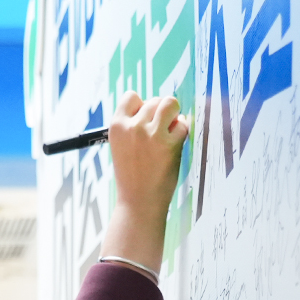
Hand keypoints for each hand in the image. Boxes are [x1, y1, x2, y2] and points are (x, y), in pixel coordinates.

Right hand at [102, 91, 188, 274]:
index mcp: (116, 126)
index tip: (146, 121)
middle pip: (154, 100)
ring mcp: (150, 134)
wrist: (139, 203)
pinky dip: (182, 132)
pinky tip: (175, 145)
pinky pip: (183, 124)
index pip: (131, 96)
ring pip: (169, 103)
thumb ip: (133, 126)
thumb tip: (157, 105)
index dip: (142, 106)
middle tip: (160, 134)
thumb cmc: (133, 176)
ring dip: (174, 114)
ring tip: (170, 132)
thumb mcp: (122, 146)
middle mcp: (132, 126)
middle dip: (160, 113)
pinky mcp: (168, 143)